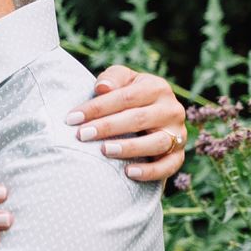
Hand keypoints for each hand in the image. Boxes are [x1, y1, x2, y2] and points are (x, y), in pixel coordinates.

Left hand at [74, 67, 187, 183]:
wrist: (148, 117)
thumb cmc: (127, 96)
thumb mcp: (122, 80)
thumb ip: (112, 78)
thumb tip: (102, 87)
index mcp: (157, 88)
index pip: (126, 97)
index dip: (98, 108)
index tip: (72, 118)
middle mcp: (171, 110)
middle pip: (138, 118)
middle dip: (107, 127)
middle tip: (82, 135)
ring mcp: (178, 133)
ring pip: (156, 142)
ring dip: (129, 148)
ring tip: (104, 150)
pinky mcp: (178, 155)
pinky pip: (169, 165)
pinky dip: (150, 171)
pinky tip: (129, 172)